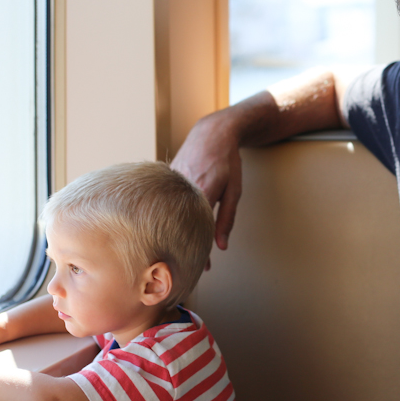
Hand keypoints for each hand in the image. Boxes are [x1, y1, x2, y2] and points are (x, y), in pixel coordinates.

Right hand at [171, 114, 242, 256]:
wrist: (212, 133)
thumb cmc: (227, 161)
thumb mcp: (234, 190)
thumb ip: (227, 218)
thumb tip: (222, 246)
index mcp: (202, 193)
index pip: (198, 230)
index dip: (200, 250)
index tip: (201, 267)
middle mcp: (182, 189)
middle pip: (180, 225)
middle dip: (184, 245)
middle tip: (188, 264)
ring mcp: (170, 182)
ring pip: (169, 214)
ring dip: (173, 230)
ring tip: (175, 249)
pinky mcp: (164, 178)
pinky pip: (164, 201)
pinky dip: (166, 214)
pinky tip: (166, 226)